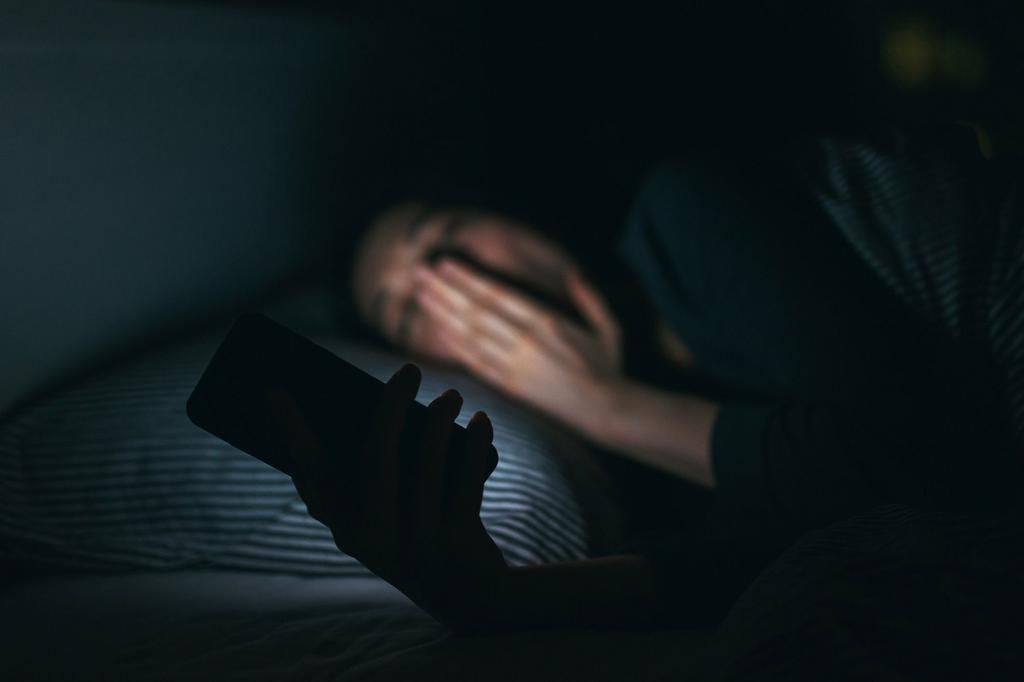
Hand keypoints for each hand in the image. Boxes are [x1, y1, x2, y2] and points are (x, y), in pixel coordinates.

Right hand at [268, 365, 507, 630]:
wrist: (468, 596)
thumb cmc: (420, 535)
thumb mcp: (388, 514)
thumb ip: (372, 472)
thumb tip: (380, 403)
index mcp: (345, 528)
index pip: (311, 473)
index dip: (291, 431)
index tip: (273, 388)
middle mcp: (374, 539)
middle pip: (377, 459)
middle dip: (391, 406)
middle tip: (408, 370)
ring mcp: (416, 544)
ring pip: (426, 466)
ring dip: (440, 421)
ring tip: (451, 395)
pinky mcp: (457, 543)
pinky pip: (466, 482)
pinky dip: (474, 446)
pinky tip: (480, 422)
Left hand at [414, 257, 622, 437]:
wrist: (605, 411)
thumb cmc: (607, 367)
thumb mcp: (608, 326)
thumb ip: (590, 298)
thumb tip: (573, 273)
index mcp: (548, 321)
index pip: (498, 294)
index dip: (468, 278)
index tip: (446, 263)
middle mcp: (526, 342)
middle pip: (475, 311)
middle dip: (444, 290)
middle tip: (419, 272)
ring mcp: (515, 365)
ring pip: (469, 335)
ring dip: (442, 314)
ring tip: (420, 295)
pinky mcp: (510, 387)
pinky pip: (475, 363)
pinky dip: (454, 346)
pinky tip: (437, 331)